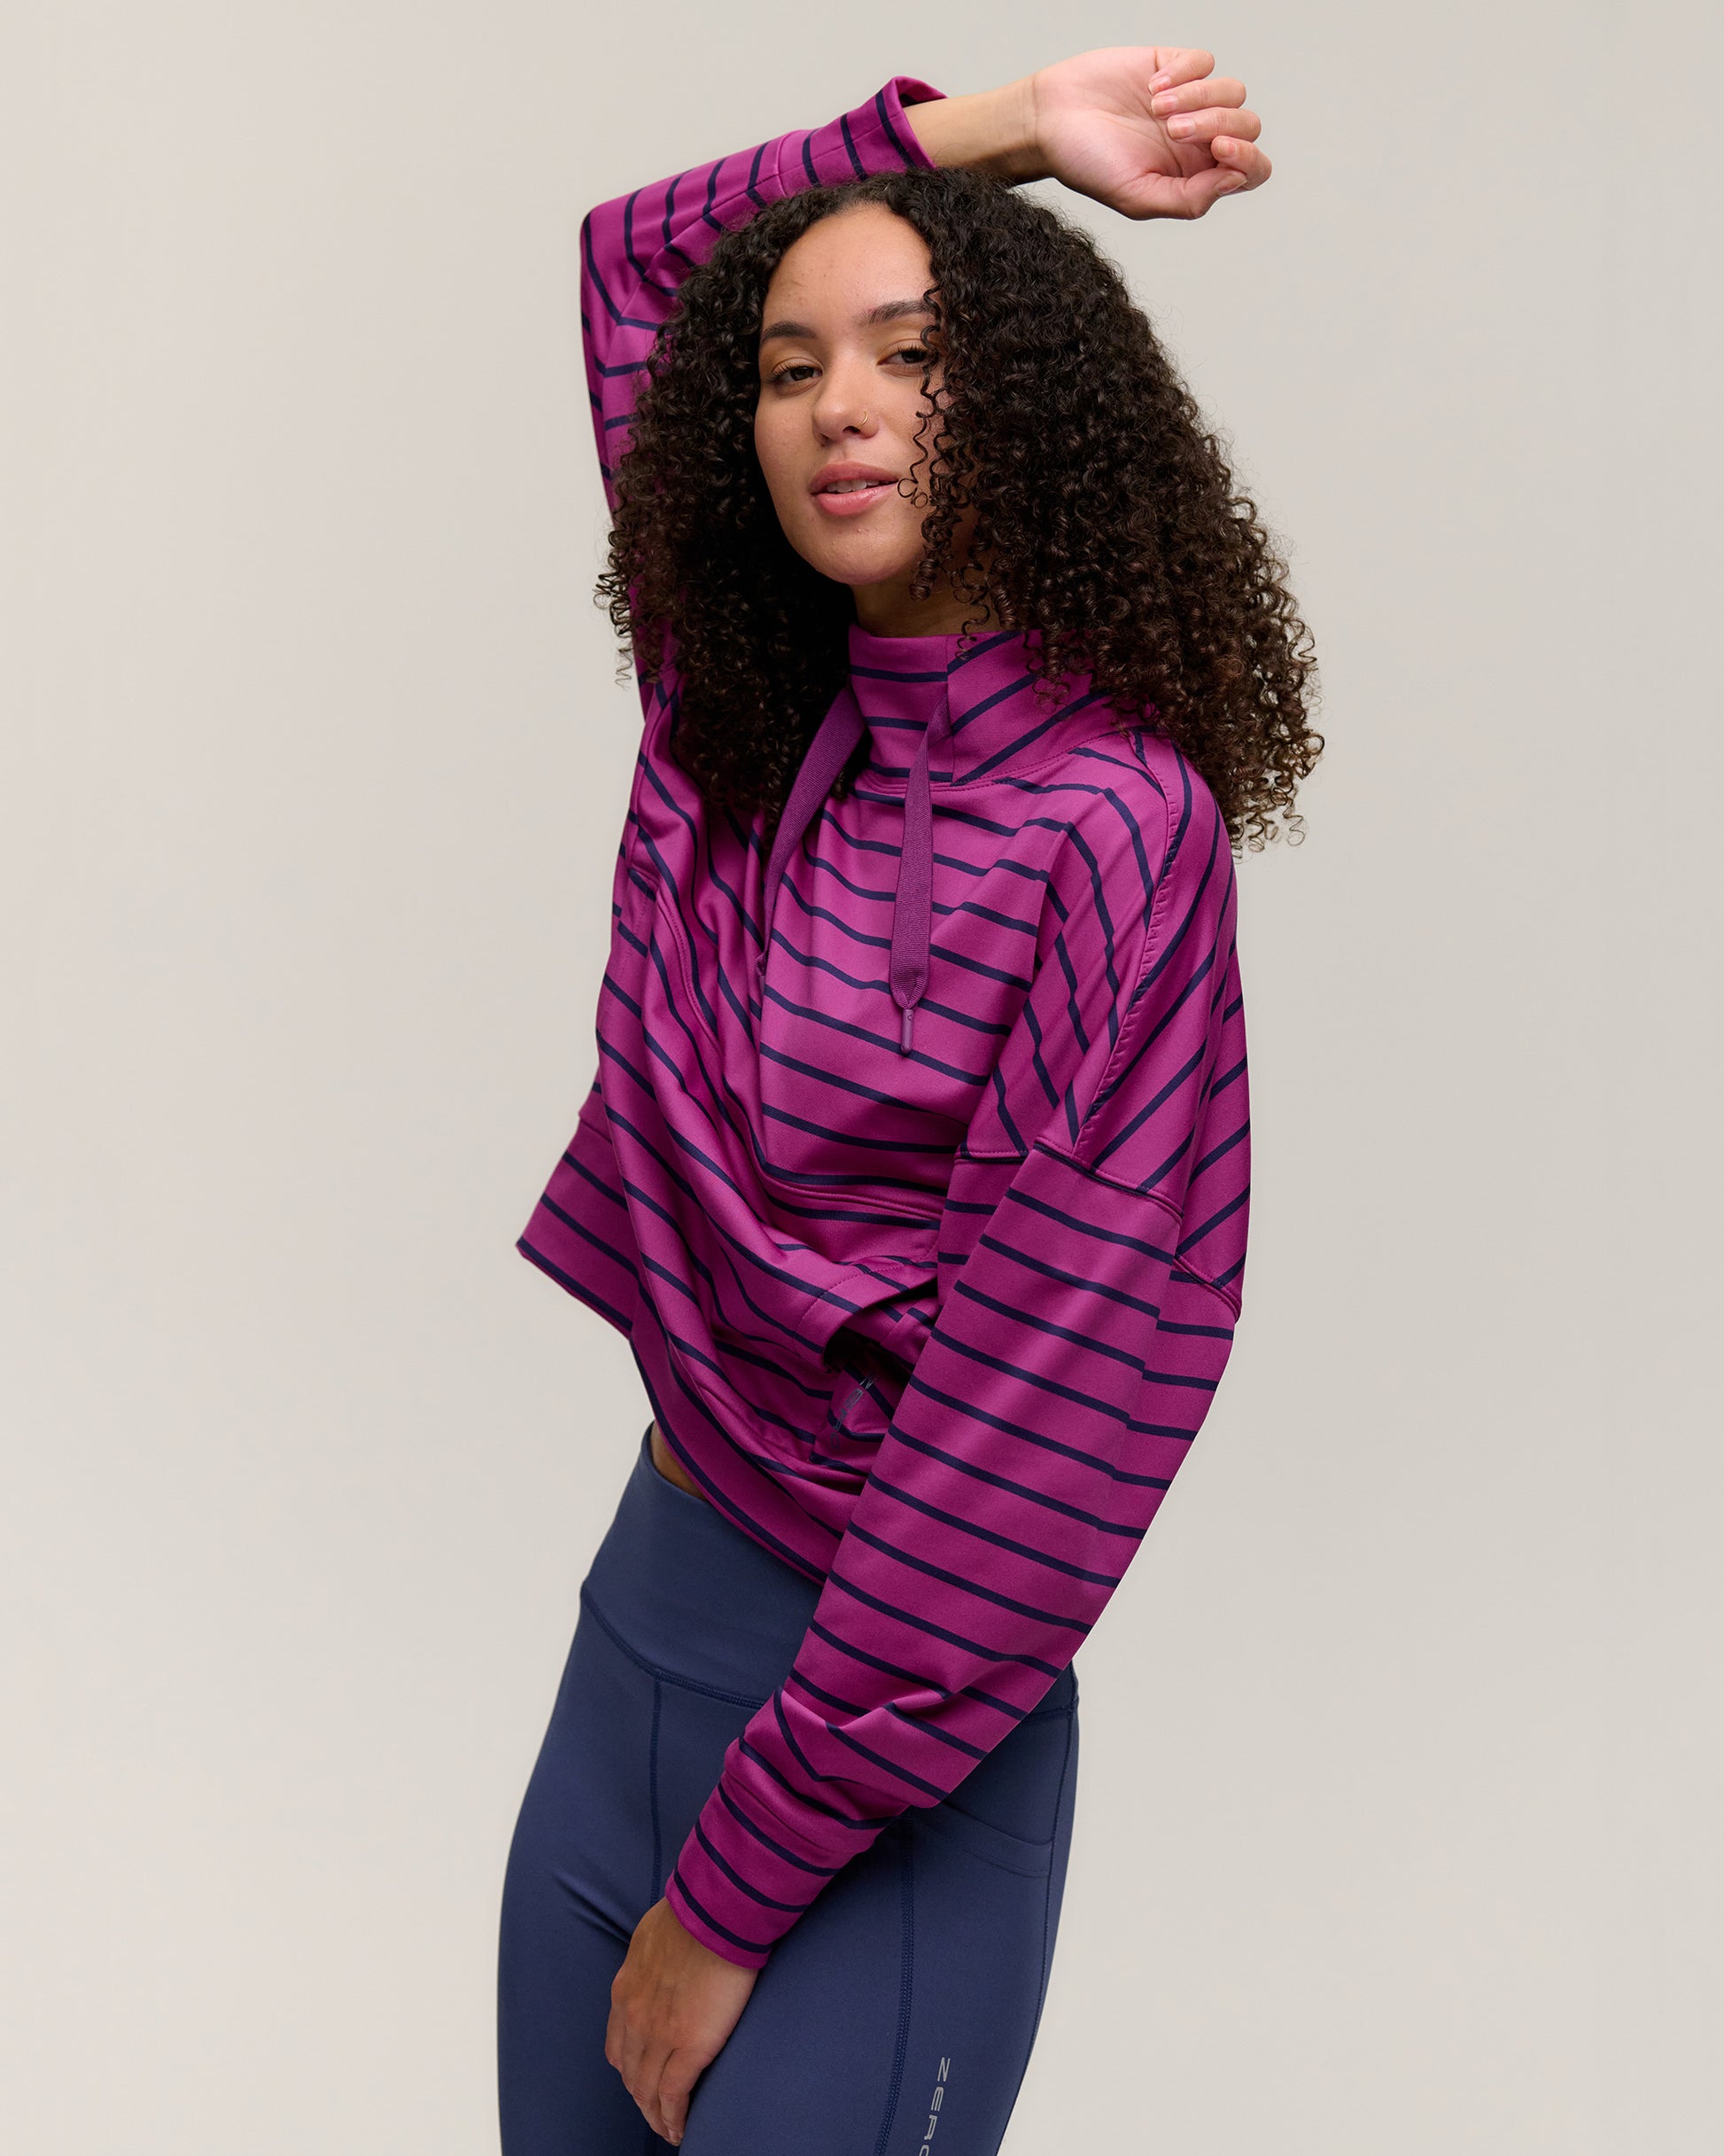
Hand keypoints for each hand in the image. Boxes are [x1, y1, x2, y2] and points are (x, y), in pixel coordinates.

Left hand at [606, 1896, 760, 2143]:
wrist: (716, 1912)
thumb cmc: (694, 1913)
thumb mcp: (652, 1935)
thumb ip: (651, 1958)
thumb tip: (661, 1960)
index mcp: (626, 1990)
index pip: (618, 2045)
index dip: (629, 2069)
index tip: (641, 2080)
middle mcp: (634, 2017)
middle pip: (630, 2074)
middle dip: (641, 2099)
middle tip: (656, 2113)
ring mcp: (659, 2035)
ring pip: (647, 2091)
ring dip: (656, 2115)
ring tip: (669, 2128)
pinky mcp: (689, 2047)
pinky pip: (674, 2095)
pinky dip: (674, 2118)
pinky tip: (680, 2129)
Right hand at [1029, 45, 1269, 218]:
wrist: (1049, 121)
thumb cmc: (1087, 165)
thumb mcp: (1137, 198)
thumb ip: (1190, 199)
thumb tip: (1236, 178)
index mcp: (1195, 176)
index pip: (1250, 169)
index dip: (1248, 159)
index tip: (1219, 150)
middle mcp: (1198, 140)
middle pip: (1248, 126)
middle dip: (1218, 124)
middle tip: (1173, 130)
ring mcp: (1190, 101)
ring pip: (1233, 91)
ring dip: (1199, 98)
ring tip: (1157, 109)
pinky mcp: (1173, 66)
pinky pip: (1204, 61)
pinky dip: (1184, 72)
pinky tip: (1151, 87)